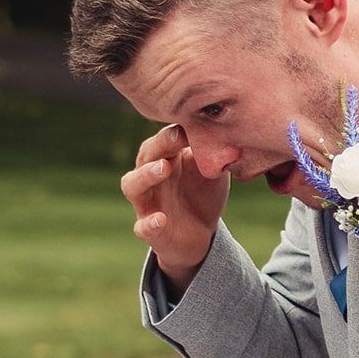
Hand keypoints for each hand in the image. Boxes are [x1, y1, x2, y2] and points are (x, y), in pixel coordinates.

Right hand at [119, 124, 228, 277]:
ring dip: (145, 175)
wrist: (201, 234)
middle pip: (145, 156)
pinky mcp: (149, 230)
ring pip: (132, 185)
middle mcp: (149, 177)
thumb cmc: (203, 194)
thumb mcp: (214, 173)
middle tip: (178, 136)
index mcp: (165, 158)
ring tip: (163, 168)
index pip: (163, 139)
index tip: (192, 123)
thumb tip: (226, 133)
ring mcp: (146, 204)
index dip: (175, 131)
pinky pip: (142, 227)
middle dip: (160, 145)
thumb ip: (216, 155)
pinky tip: (161, 219)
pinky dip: (149, 223)